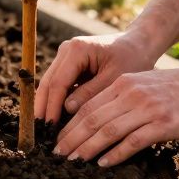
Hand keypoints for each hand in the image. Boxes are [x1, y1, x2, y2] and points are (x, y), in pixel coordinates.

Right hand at [34, 32, 159, 125]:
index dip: (52, 108)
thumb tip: (67, 110)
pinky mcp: (69, 63)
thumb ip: (90, 94)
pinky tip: (56, 120)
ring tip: (45, 130)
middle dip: (43, 109)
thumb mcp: (114, 79)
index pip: (58, 83)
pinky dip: (56, 101)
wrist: (138, 44)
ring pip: (50, 84)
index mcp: (77, 50)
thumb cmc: (132, 59)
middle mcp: (66, 50)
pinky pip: (58, 84)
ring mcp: (65, 56)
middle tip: (40, 134)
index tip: (49, 129)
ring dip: (47, 106)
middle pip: (48, 83)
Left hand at [52, 62, 178, 166]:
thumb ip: (122, 98)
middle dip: (71, 139)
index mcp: (123, 84)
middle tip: (58, 155)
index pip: (88, 106)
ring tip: (73, 161)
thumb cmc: (178, 87)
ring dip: (87, 148)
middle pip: (92, 119)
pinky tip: (103, 163)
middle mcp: (131, 94)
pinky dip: (115, 153)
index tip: (58, 140)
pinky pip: (132, 141)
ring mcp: (146, 109)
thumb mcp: (144, 84)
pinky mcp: (162, 124)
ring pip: (107, 130)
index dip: (70, 125)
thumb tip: (100, 120)